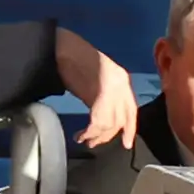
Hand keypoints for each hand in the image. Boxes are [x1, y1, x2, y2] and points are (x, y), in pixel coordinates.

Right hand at [55, 29, 140, 148]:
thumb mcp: (97, 81)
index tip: (126, 144)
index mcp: (123, 80)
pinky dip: (89, 131)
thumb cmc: (75, 63)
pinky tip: (81, 134)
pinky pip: (98, 120)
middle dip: (108, 136)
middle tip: (93, 143)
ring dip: (96, 136)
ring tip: (85, 140)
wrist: (62, 49)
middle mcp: (122, 85)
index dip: (129, 129)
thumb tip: (105, 120)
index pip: (131, 110)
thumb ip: (105, 97)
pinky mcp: (100, 91)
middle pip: (121, 119)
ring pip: (109, 122)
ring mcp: (112, 87)